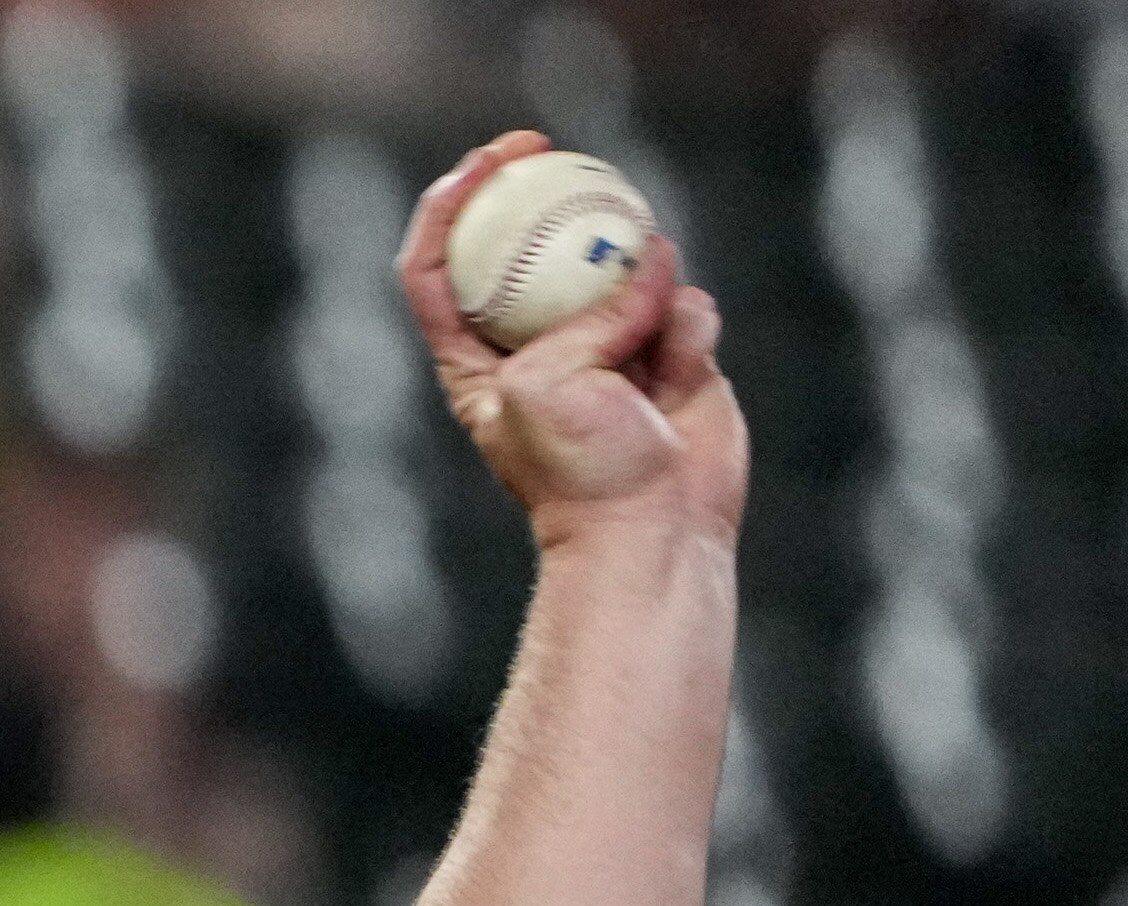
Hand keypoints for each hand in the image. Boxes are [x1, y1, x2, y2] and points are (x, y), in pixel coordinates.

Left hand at [400, 130, 748, 551]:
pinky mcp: (668, 352)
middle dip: (550, 194)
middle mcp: (536, 344)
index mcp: (475, 357)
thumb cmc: (579, 471)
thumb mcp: (548, 382)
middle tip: (566, 156)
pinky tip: (684, 375)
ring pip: (628, 268)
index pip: (437, 266)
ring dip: (646, 289)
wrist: (652, 528)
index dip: (452, 203)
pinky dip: (690, 329)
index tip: (491, 161)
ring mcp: (605, 344)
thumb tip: (651, 261)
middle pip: (530, 246)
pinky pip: (687, 306)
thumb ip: (589, 312)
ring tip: (647, 355)